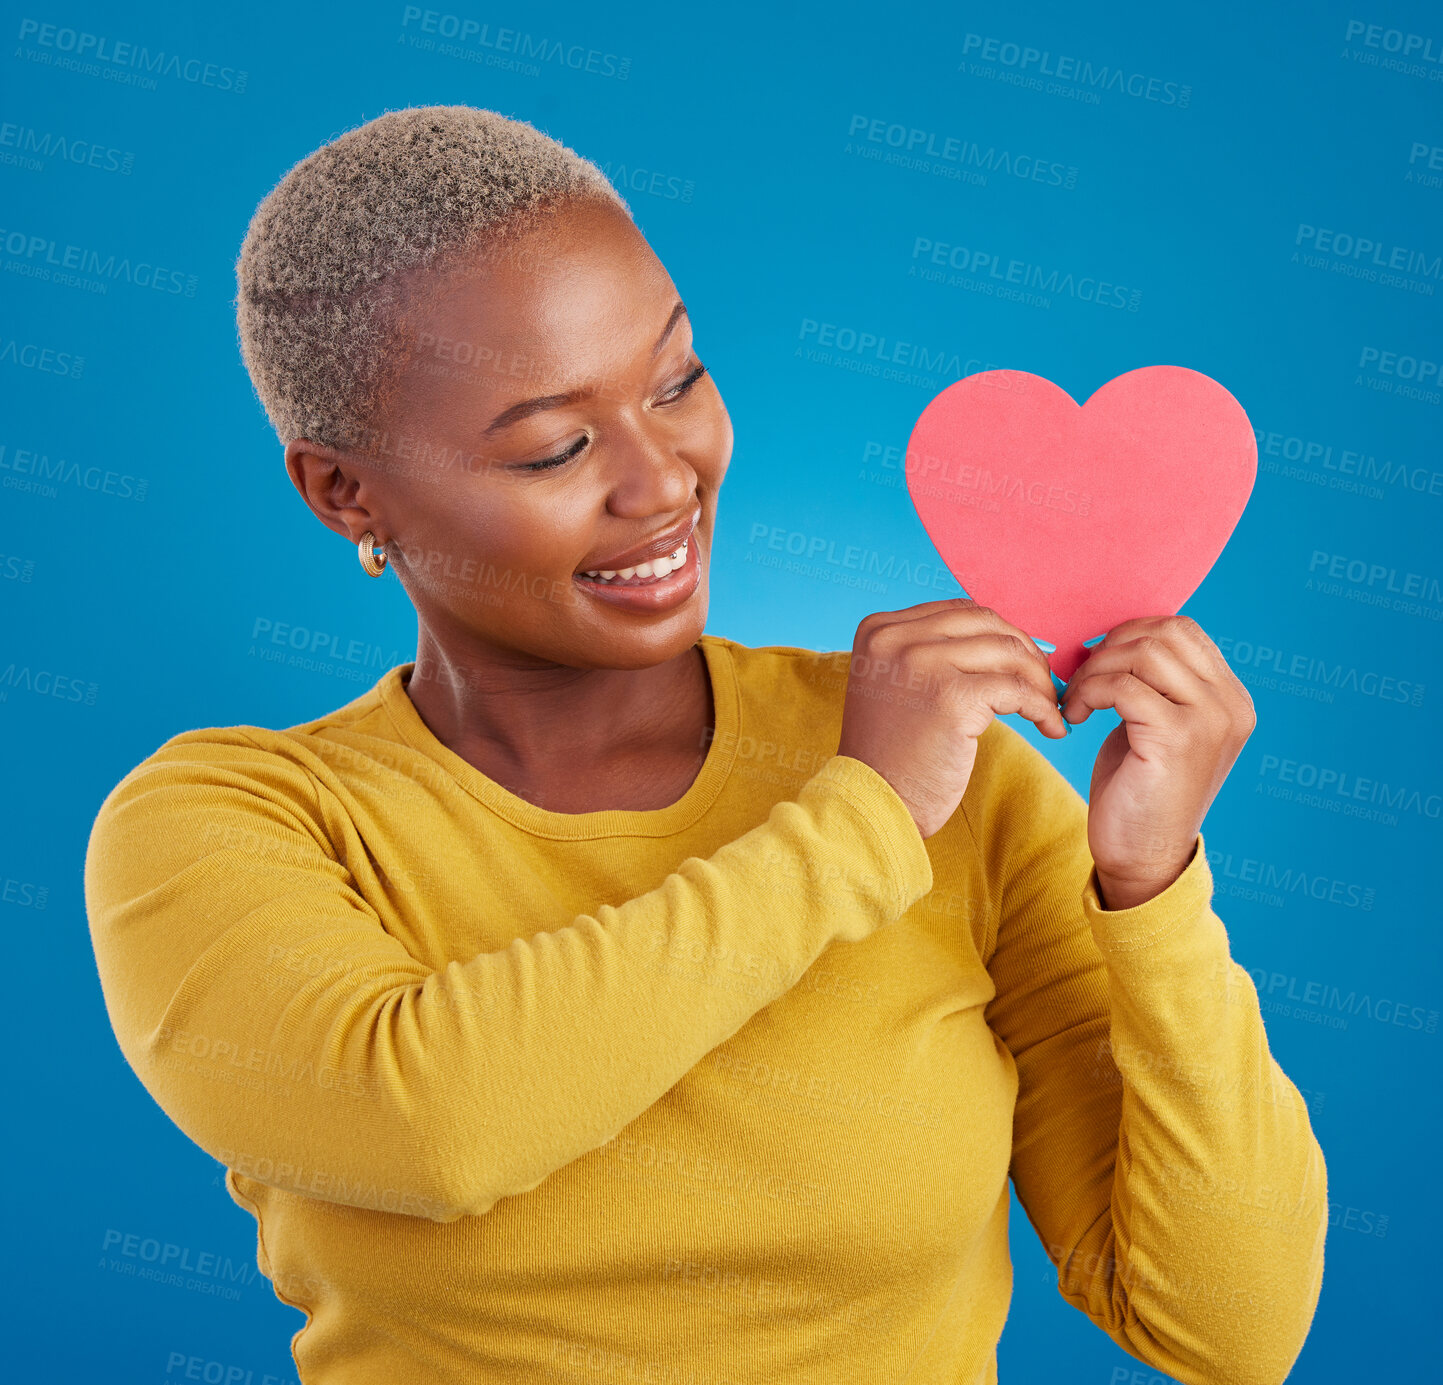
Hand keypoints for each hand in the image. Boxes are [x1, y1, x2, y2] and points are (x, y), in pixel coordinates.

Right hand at [836, 598, 1067, 838]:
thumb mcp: (896, 683)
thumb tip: (1004, 639)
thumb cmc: (892, 752)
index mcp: (880, 629)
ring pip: (1007, 653)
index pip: (959, 612)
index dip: (1000, 635)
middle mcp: (897, 639)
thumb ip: (931, 652)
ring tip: (1048, 708)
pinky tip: (1051, 728)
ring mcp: (922, 665)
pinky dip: (1042, 708)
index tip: (1021, 665)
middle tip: (1044, 685)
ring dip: (1039, 681)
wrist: (872, 803)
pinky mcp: (951, 698)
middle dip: (1025, 653)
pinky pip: (1017, 690)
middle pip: (986, 624)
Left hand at [1060, 616, 1255, 908]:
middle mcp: (1230, 705)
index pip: (1182, 630)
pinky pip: (1123, 687)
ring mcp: (1210, 721)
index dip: (1130, 633)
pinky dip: (1089, 693)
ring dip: (1096, 671)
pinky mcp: (1178, 739)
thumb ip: (1154, 682)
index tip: (1096, 660)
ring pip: (1143, 654)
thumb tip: (1118, 636)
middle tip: (1080, 679)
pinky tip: (1075, 717)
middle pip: (1164, 633)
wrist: (1143, 857)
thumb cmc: (1139, 789)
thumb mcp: (1155, 724)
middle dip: (1110, 649)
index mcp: (1230, 698)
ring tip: (1076, 700)